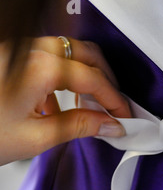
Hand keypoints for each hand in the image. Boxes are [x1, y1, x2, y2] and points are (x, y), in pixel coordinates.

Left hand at [0, 36, 130, 165]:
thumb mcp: (35, 138)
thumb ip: (80, 126)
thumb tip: (109, 124)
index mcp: (38, 68)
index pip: (93, 79)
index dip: (115, 99)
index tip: (124, 116)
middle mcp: (29, 51)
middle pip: (86, 53)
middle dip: (106, 79)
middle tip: (114, 104)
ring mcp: (18, 51)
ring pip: (69, 51)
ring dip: (87, 75)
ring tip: (92, 105)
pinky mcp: (11, 59)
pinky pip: (48, 58)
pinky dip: (64, 78)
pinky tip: (59, 106)